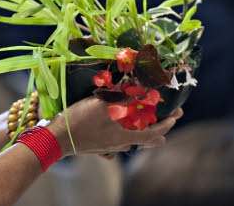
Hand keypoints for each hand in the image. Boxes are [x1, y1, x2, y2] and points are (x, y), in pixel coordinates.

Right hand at [46, 97, 181, 156]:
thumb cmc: (80, 121)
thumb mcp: (102, 104)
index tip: (176, 114)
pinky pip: (117, 142)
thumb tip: (138, 86)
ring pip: (132, 141)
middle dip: (157, 129)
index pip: (155, 132)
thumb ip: (122, 96)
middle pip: (146, 141)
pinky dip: (122, 133)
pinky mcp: (99, 147)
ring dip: (139, 130)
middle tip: (163, 118)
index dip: (167, 122)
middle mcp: (121, 144)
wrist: (57, 138)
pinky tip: (117, 127)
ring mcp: (109, 147)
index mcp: (126, 136)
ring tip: (140, 119)